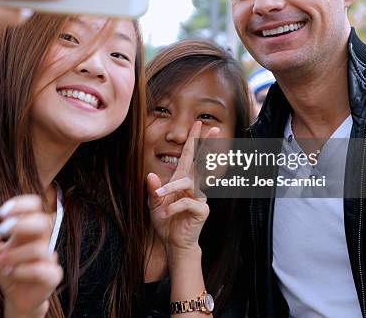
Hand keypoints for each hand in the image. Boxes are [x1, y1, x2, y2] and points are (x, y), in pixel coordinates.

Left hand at [0, 195, 62, 317]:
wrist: (17, 296)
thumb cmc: (8, 269)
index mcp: (30, 229)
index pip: (35, 206)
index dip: (20, 204)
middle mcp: (42, 240)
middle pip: (43, 222)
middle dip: (20, 224)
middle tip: (0, 231)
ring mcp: (50, 258)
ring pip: (38, 249)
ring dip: (13, 255)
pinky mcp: (53, 275)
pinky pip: (40, 270)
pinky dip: (20, 271)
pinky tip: (10, 273)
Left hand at [147, 121, 218, 253]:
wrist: (172, 242)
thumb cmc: (165, 221)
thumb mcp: (154, 204)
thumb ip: (153, 190)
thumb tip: (151, 175)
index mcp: (182, 179)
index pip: (190, 155)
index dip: (193, 139)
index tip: (199, 123)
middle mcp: (193, 185)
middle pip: (201, 161)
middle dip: (206, 144)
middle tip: (215, 128)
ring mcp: (199, 197)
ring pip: (189, 183)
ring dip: (172, 189)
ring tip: (160, 197)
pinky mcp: (201, 209)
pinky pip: (188, 202)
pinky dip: (174, 207)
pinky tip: (168, 214)